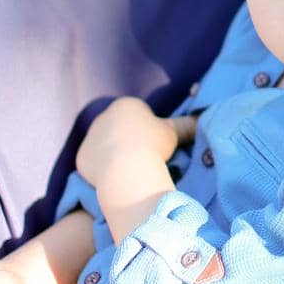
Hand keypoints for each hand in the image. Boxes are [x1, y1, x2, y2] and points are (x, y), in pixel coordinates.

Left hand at [75, 96, 198, 186]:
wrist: (126, 169)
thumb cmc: (152, 145)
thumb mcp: (174, 132)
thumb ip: (186, 124)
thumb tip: (203, 118)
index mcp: (126, 105)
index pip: (138, 116)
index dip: (149, 131)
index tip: (155, 146)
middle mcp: (104, 116)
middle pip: (120, 130)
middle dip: (129, 141)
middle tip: (144, 159)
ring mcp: (90, 137)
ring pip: (106, 147)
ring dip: (115, 155)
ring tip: (130, 171)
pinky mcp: (81, 158)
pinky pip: (95, 164)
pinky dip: (104, 170)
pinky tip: (116, 178)